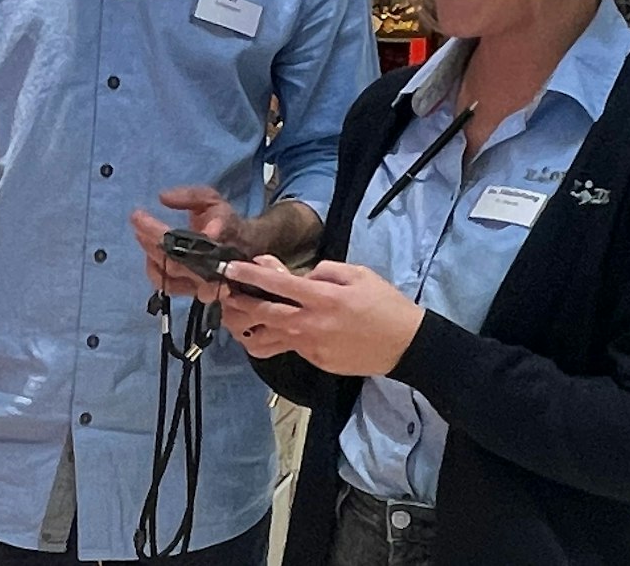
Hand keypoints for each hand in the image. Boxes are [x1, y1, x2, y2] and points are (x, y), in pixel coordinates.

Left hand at [129, 186, 251, 302]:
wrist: (246, 246)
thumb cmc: (224, 220)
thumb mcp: (211, 199)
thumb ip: (190, 196)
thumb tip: (163, 198)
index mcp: (221, 236)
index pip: (187, 236)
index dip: (160, 231)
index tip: (137, 215)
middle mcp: (215, 263)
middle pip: (177, 260)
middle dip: (151, 241)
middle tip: (137, 221)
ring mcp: (206, 281)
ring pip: (172, 276)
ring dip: (152, 258)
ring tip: (141, 237)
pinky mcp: (197, 290)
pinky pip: (171, 288)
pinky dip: (156, 274)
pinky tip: (150, 258)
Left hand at [218, 257, 423, 376]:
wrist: (406, 345)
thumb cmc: (385, 304)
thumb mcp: (358, 275)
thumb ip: (324, 270)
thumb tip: (295, 273)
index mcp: (323, 298)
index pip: (277, 284)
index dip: (249, 275)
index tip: (229, 269)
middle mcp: (311, 323)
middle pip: (262, 314)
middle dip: (237, 302)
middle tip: (223, 293)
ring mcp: (311, 346)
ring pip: (265, 339)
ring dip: (246, 327)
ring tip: (237, 315)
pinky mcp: (315, 361)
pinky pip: (286, 348)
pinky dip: (274, 338)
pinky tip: (270, 329)